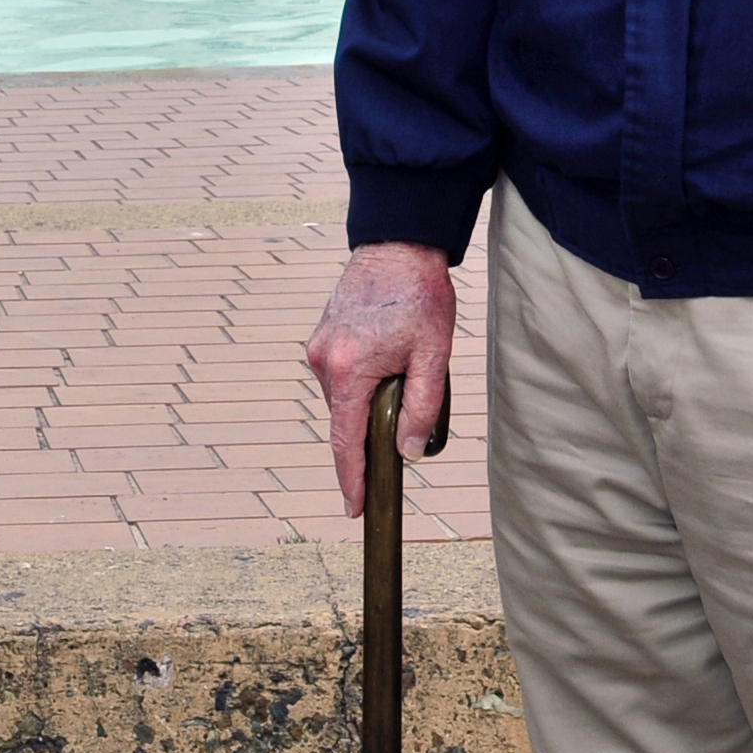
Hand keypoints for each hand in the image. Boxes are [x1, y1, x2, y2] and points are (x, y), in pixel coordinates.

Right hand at [303, 241, 457, 514]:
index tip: (355, 508)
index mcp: (349, 370)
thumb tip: (408, 452)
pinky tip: (386, 368)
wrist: (398, 244)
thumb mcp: (433, 356)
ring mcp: (320, 345)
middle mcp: (325, 360)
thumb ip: (422, 409)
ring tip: (403, 382)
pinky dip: (359, 386)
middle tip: (403, 436)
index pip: (345, 441)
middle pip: (344, 421)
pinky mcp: (323, 335)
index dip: (351, 480)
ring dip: (366, 406)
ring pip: (342, 399)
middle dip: (368, 437)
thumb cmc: (419, 296)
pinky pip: (338, 377)